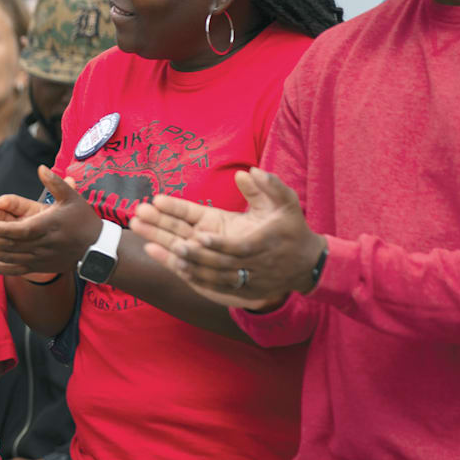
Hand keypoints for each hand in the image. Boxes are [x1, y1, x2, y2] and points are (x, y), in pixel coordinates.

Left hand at [0, 167, 100, 276]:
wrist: (96, 249)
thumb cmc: (83, 219)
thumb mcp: (73, 197)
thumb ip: (56, 183)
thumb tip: (42, 168)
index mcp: (49, 226)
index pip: (24, 230)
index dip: (6, 229)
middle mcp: (42, 244)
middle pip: (11, 245)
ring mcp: (39, 258)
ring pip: (10, 258)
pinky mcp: (38, 266)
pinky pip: (15, 270)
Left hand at [129, 167, 323, 310]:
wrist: (305, 264)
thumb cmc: (292, 230)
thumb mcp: (287, 204)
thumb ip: (270, 187)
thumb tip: (248, 171)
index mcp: (261, 242)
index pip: (237, 247)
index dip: (218, 244)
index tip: (199, 236)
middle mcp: (249, 263)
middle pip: (215, 261)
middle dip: (189, 251)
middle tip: (170, 242)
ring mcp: (242, 277)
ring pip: (209, 275)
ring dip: (184, 263)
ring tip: (154, 246)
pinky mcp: (238, 287)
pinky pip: (211, 285)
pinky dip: (192, 277)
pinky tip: (172, 264)